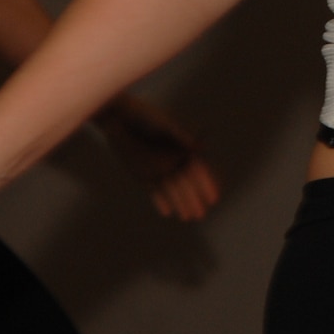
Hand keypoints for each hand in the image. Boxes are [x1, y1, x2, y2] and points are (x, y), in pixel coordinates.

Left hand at [93, 93, 219, 221]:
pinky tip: (167, 212)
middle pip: (187, 184)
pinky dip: (160, 201)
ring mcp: (159, 169)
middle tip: (201, 214)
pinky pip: (154, 191)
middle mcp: (173, 160)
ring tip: (188, 217)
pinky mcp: (143, 175)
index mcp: (183, 147)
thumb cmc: (144, 116)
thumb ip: (181, 137)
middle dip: (195, 199)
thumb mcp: (164, 125)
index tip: (214, 197)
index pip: (199, 170)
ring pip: (173, 190)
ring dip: (181, 203)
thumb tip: (200, 147)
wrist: (119, 118)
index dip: (207, 184)